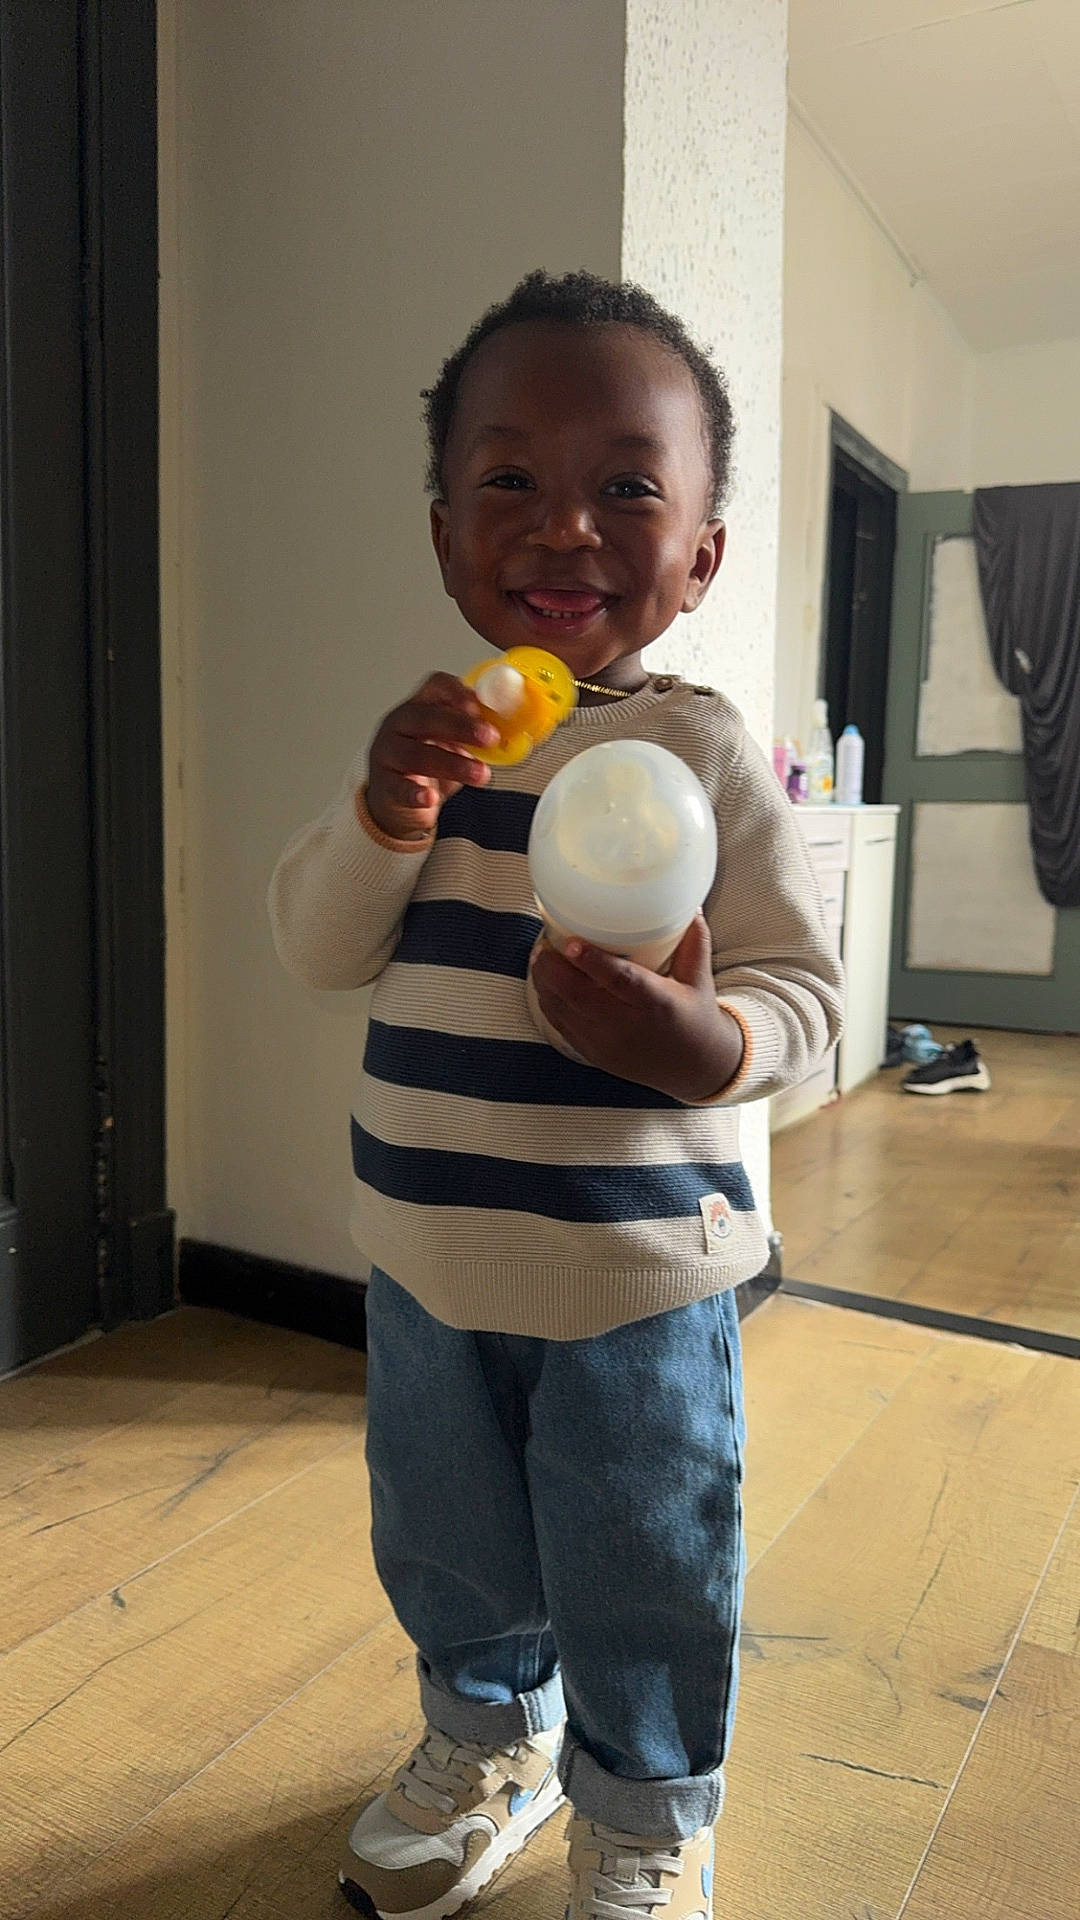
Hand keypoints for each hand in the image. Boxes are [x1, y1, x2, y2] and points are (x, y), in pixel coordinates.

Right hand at [366, 673, 498, 840]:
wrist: (396, 800)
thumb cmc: (426, 766)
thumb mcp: (450, 744)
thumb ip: (473, 737)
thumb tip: (509, 735)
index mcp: (420, 707)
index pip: (436, 687)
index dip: (457, 692)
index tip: (479, 705)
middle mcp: (399, 725)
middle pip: (426, 718)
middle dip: (461, 726)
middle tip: (490, 737)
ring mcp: (387, 754)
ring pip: (416, 754)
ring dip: (452, 764)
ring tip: (480, 774)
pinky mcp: (384, 785)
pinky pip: (398, 787)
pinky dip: (415, 793)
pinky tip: (429, 797)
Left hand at [529, 914, 744, 1101]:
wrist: (692, 1068)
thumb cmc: (695, 1016)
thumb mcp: (700, 979)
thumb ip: (694, 941)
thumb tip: (690, 904)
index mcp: (658, 1003)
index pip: (621, 981)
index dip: (593, 961)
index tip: (572, 942)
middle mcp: (628, 1025)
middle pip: (580, 996)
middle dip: (554, 968)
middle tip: (544, 944)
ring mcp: (607, 1043)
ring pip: (564, 1011)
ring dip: (545, 983)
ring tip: (540, 957)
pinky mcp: (593, 1053)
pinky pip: (561, 1025)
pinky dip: (548, 1001)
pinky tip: (545, 981)